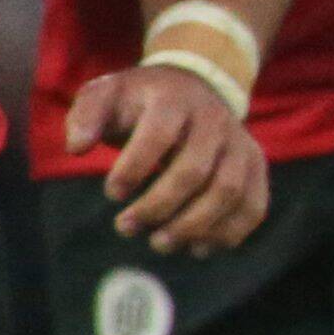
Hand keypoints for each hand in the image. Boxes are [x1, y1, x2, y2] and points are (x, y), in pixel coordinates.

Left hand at [68, 65, 268, 254]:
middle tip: (125, 228)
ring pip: (228, 191)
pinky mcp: (256, 165)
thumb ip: (85, 116)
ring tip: (160, 243)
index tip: (112, 194)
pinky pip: (253, 205)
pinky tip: (198, 247)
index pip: (157, 135)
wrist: (194, 87)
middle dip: (158, 207)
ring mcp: (240, 143)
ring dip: (193, 226)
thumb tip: (76, 148)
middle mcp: (214, 120)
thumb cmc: (141, 101)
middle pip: (194, 171)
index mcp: (173, 100)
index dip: (133, 169)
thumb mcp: (106, 94)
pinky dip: (228, 233)